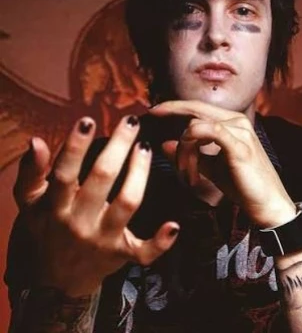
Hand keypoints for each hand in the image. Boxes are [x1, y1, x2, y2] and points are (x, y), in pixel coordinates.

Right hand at [13, 116, 178, 296]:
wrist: (57, 278)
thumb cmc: (46, 230)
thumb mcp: (29, 203)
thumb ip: (31, 172)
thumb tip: (36, 141)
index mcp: (56, 207)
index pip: (64, 172)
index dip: (76, 145)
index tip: (89, 120)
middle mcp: (80, 223)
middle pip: (102, 179)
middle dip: (118, 146)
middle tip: (131, 121)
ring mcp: (104, 240)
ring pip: (128, 203)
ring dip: (139, 173)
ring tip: (145, 147)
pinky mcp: (122, 254)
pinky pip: (144, 253)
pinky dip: (160, 242)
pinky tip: (174, 225)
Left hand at [149, 100, 296, 226]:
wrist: (268, 205)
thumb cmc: (242, 185)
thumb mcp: (211, 168)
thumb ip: (191, 154)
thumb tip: (165, 144)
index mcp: (232, 123)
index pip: (199, 107)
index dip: (175, 105)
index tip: (155, 110)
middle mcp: (237, 121)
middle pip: (195, 108)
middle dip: (170, 111)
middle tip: (152, 115)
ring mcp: (240, 131)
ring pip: (195, 127)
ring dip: (183, 151)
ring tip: (186, 175)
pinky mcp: (239, 144)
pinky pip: (207, 133)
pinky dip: (192, 152)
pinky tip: (193, 172)